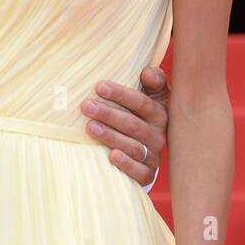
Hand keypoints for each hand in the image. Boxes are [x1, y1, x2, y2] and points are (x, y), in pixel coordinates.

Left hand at [80, 65, 168, 187]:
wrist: (149, 153)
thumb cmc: (142, 117)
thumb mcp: (152, 98)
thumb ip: (152, 82)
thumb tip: (147, 71)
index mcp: (159, 114)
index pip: (141, 102)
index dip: (121, 94)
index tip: (99, 86)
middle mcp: (158, 134)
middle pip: (133, 124)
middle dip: (109, 114)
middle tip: (86, 106)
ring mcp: (152, 155)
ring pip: (133, 146)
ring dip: (111, 136)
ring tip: (90, 127)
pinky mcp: (146, 173)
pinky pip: (139, 171)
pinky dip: (126, 164)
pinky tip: (111, 156)